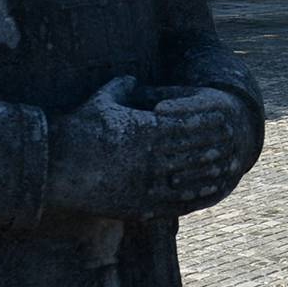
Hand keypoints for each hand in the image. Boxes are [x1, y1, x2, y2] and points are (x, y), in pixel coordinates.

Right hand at [46, 77, 258, 219]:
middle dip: (215, 149)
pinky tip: (202, 194)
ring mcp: (145, 183)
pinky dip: (191, 198)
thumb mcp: (103, 100)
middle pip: (194, 153)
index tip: (225, 122)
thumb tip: (137, 81)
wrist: (52, 165)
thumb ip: (124, 87)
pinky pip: (172, 202)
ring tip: (226, 172)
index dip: (209, 124)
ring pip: (188, 179)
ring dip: (210, 174)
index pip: (189, 126)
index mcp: (146, 130)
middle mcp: (151, 157)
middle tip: (235, 146)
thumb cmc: (77, 128)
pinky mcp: (137, 205)